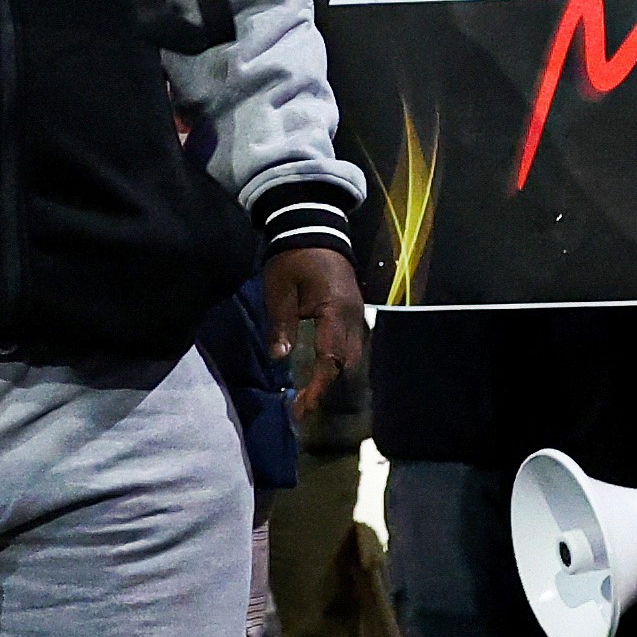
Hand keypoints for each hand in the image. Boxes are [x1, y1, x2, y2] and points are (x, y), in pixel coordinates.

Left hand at [265, 245, 367, 419]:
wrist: (314, 229)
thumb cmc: (293, 259)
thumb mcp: (279, 290)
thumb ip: (281, 325)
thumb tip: (279, 358)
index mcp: (336, 311)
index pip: (332, 358)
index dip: (319, 386)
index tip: (305, 407)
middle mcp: (354, 317)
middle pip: (348, 362)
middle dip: (327, 387)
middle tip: (303, 406)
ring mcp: (358, 314)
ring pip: (352, 356)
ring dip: (334, 377)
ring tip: (310, 395)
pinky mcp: (354, 312)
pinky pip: (351, 344)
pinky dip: (338, 362)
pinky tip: (321, 371)